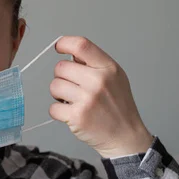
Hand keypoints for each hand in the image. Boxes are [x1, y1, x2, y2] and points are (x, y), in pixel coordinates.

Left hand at [49, 36, 152, 157]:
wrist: (125, 136)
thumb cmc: (118, 107)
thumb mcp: (115, 78)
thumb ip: (94, 64)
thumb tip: (70, 53)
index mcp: (108, 68)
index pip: (81, 45)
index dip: (65, 43)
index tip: (59, 47)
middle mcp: (98, 81)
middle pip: (60, 67)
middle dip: (62, 77)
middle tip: (73, 88)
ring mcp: (87, 99)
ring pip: (54, 86)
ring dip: (58, 94)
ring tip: (72, 101)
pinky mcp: (77, 116)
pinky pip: (53, 108)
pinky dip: (58, 112)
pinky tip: (71, 113)